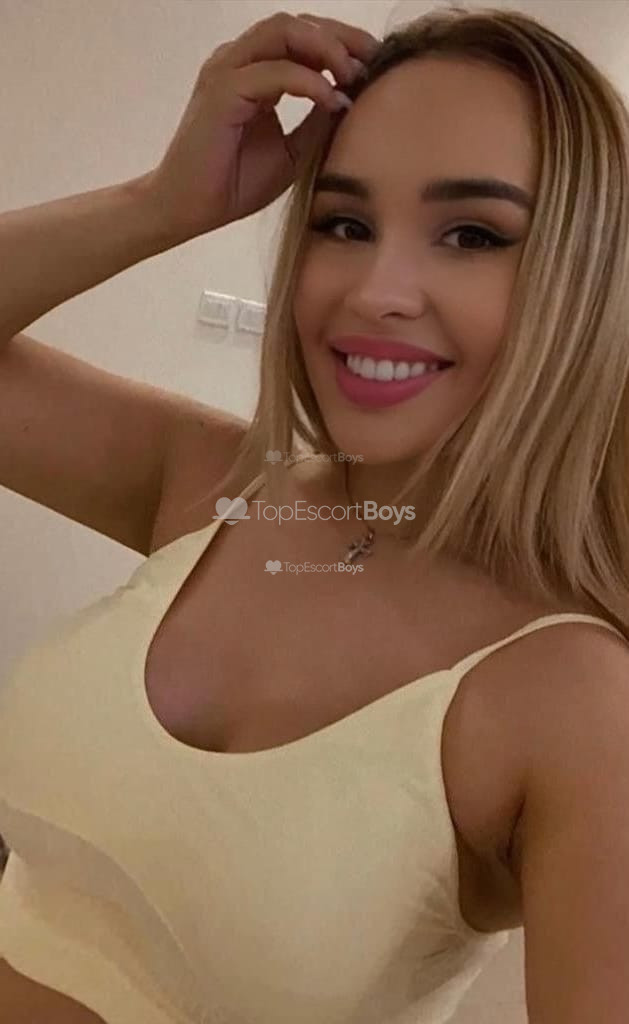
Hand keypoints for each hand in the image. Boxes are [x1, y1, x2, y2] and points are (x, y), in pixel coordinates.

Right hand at [144, 11, 378, 241]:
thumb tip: (351, 99)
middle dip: (340, 36)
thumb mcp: (292, 151)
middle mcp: (239, 61)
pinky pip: (273, 71)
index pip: (302, 37)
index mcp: (255, 71)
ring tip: (353, 74)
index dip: (341, 43)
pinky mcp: (221, 91)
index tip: (375, 63)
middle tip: (374, 59)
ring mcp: (227, 71)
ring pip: (283, 32)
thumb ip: (317, 122)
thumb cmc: (234, 183)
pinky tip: (330, 100)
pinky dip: (307, 81)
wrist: (190, 209)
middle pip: (297, 24)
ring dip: (325, 48)